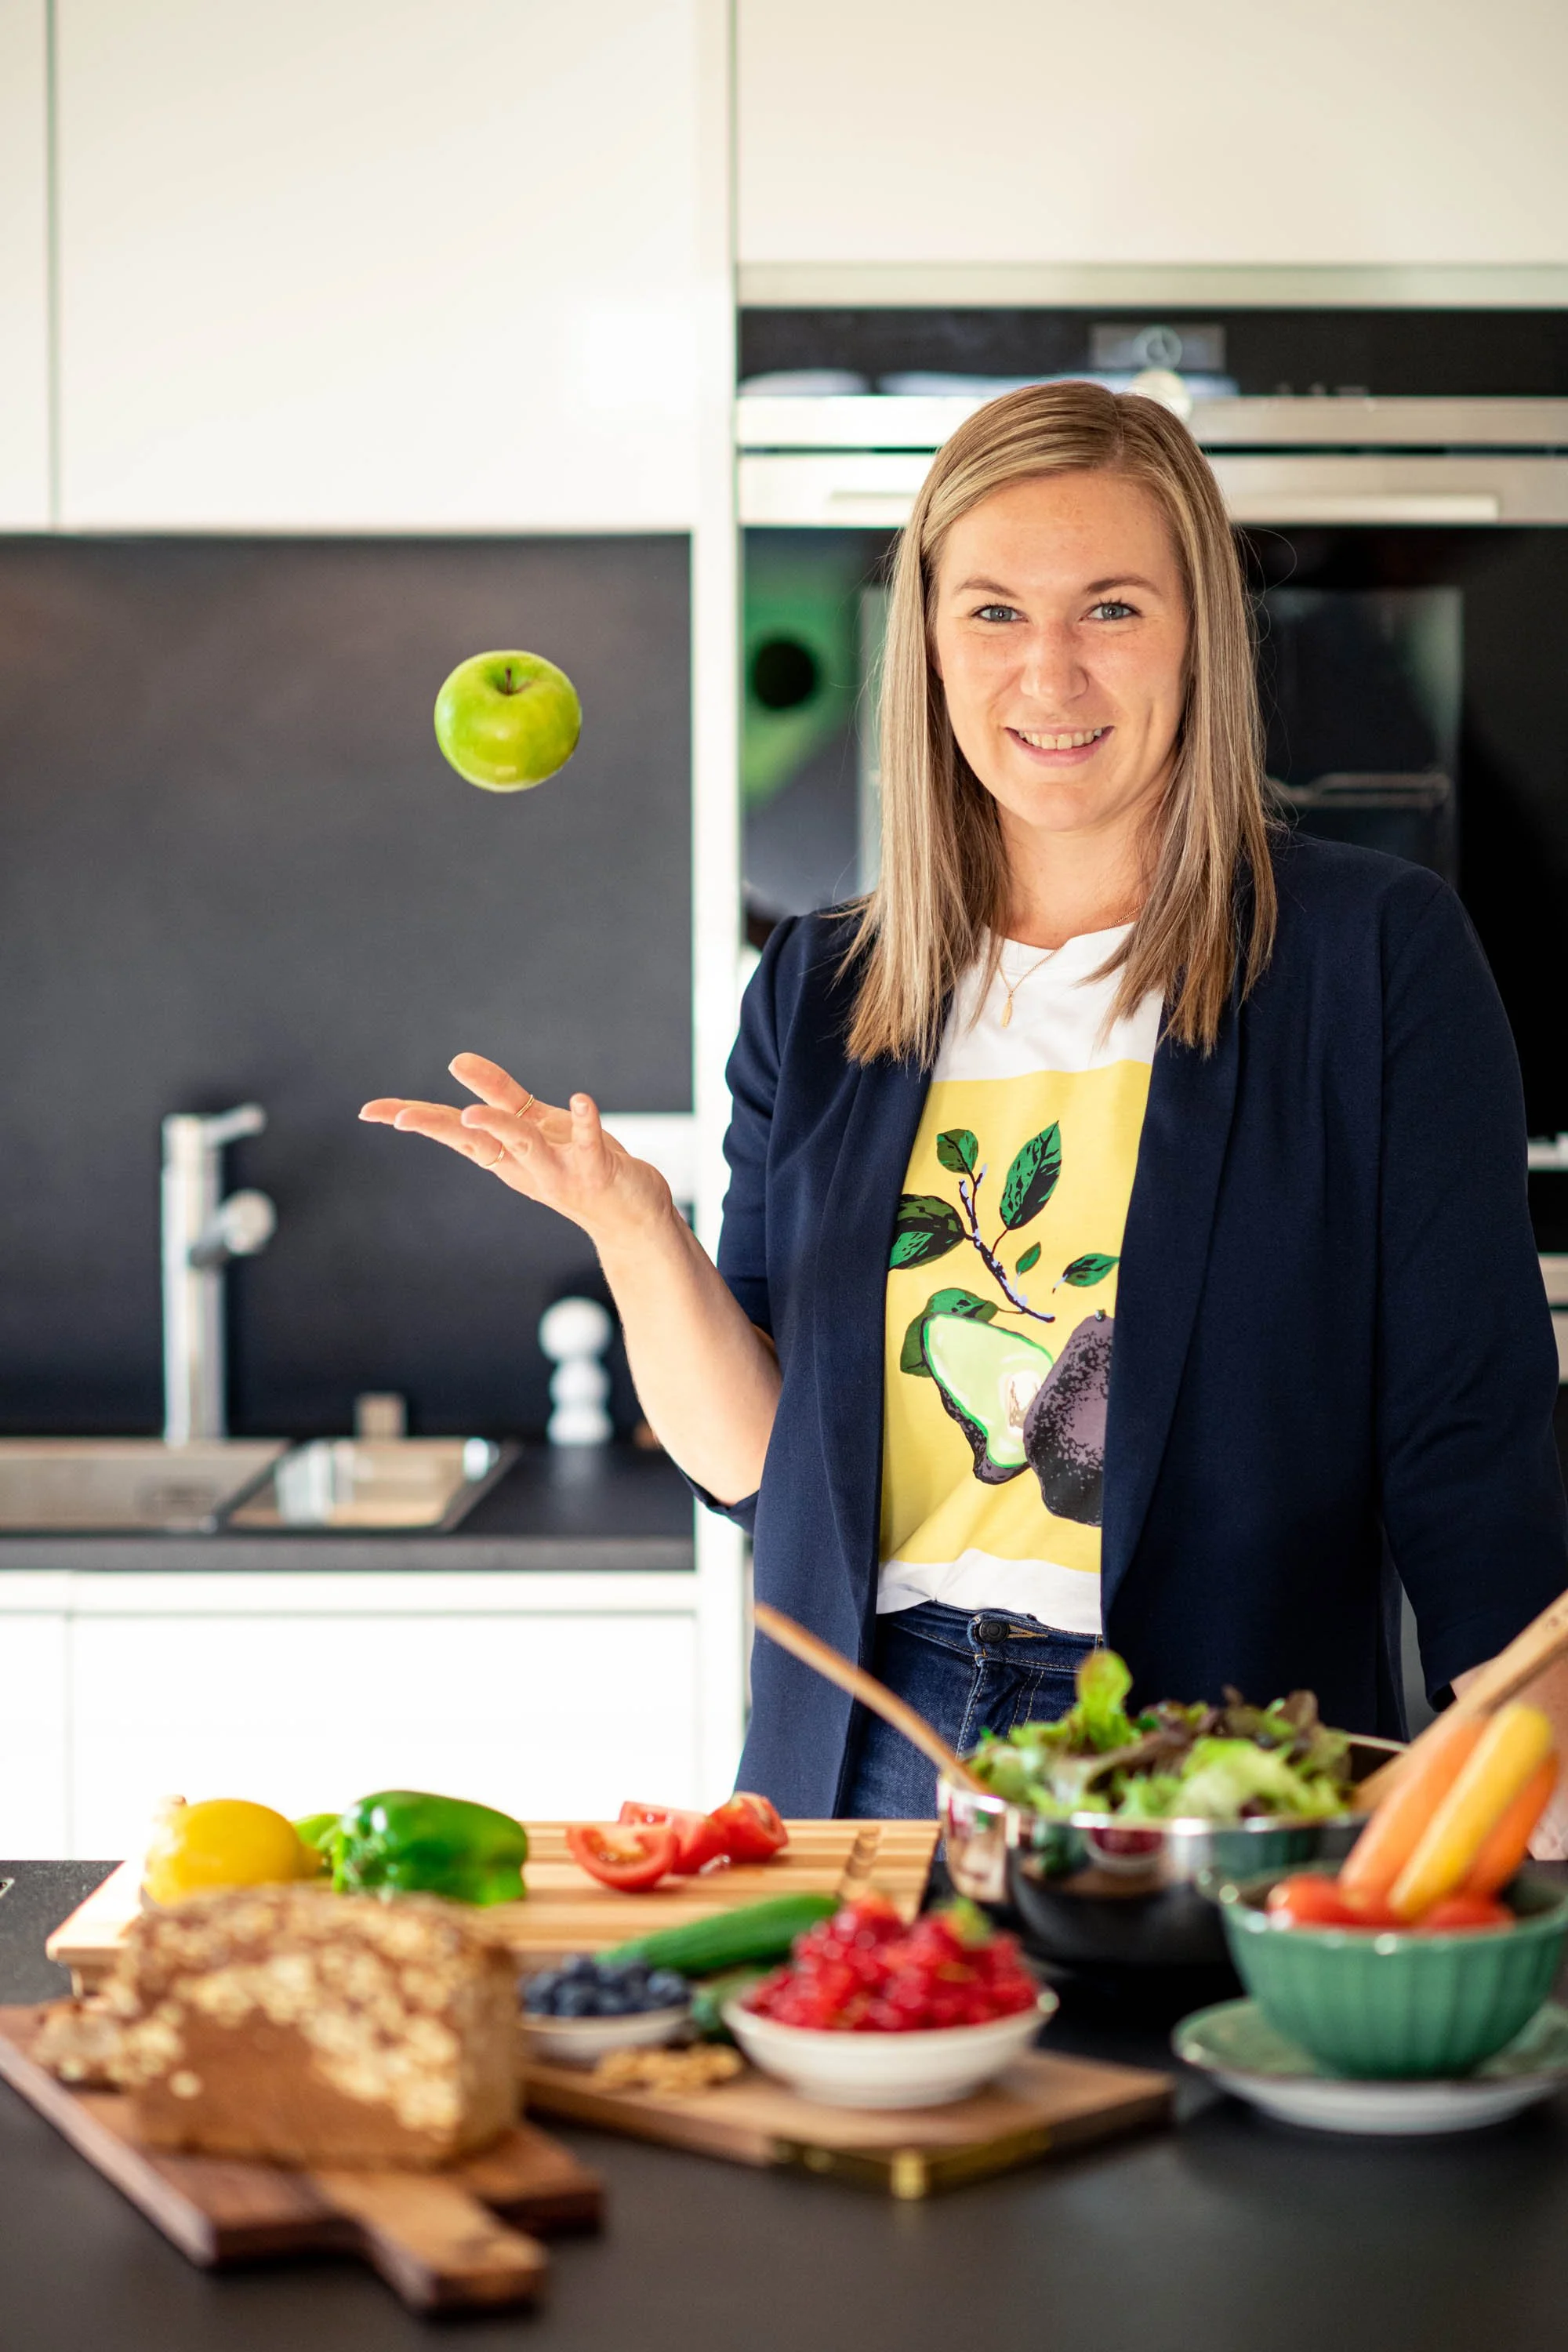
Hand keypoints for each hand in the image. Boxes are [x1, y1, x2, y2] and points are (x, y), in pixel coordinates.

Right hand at [359, 1054, 673, 1245]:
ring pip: (523, 1144)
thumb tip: (456, 1060)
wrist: (630, 1213)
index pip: (451, 1131)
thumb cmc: (577, 1164)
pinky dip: (585, 1121)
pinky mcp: (595, 1169)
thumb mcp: (535, 1124)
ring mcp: (558, 1171)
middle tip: (401, 1118)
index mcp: (503, 1153)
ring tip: (474, 1113)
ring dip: (499, 1128)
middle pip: (474, 1141)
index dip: (414, 1118)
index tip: (371, 1111)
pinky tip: (583, 1100)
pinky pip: (588, 1141)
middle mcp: (523, 1166)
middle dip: (438, 1128)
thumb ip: (500, 1092)